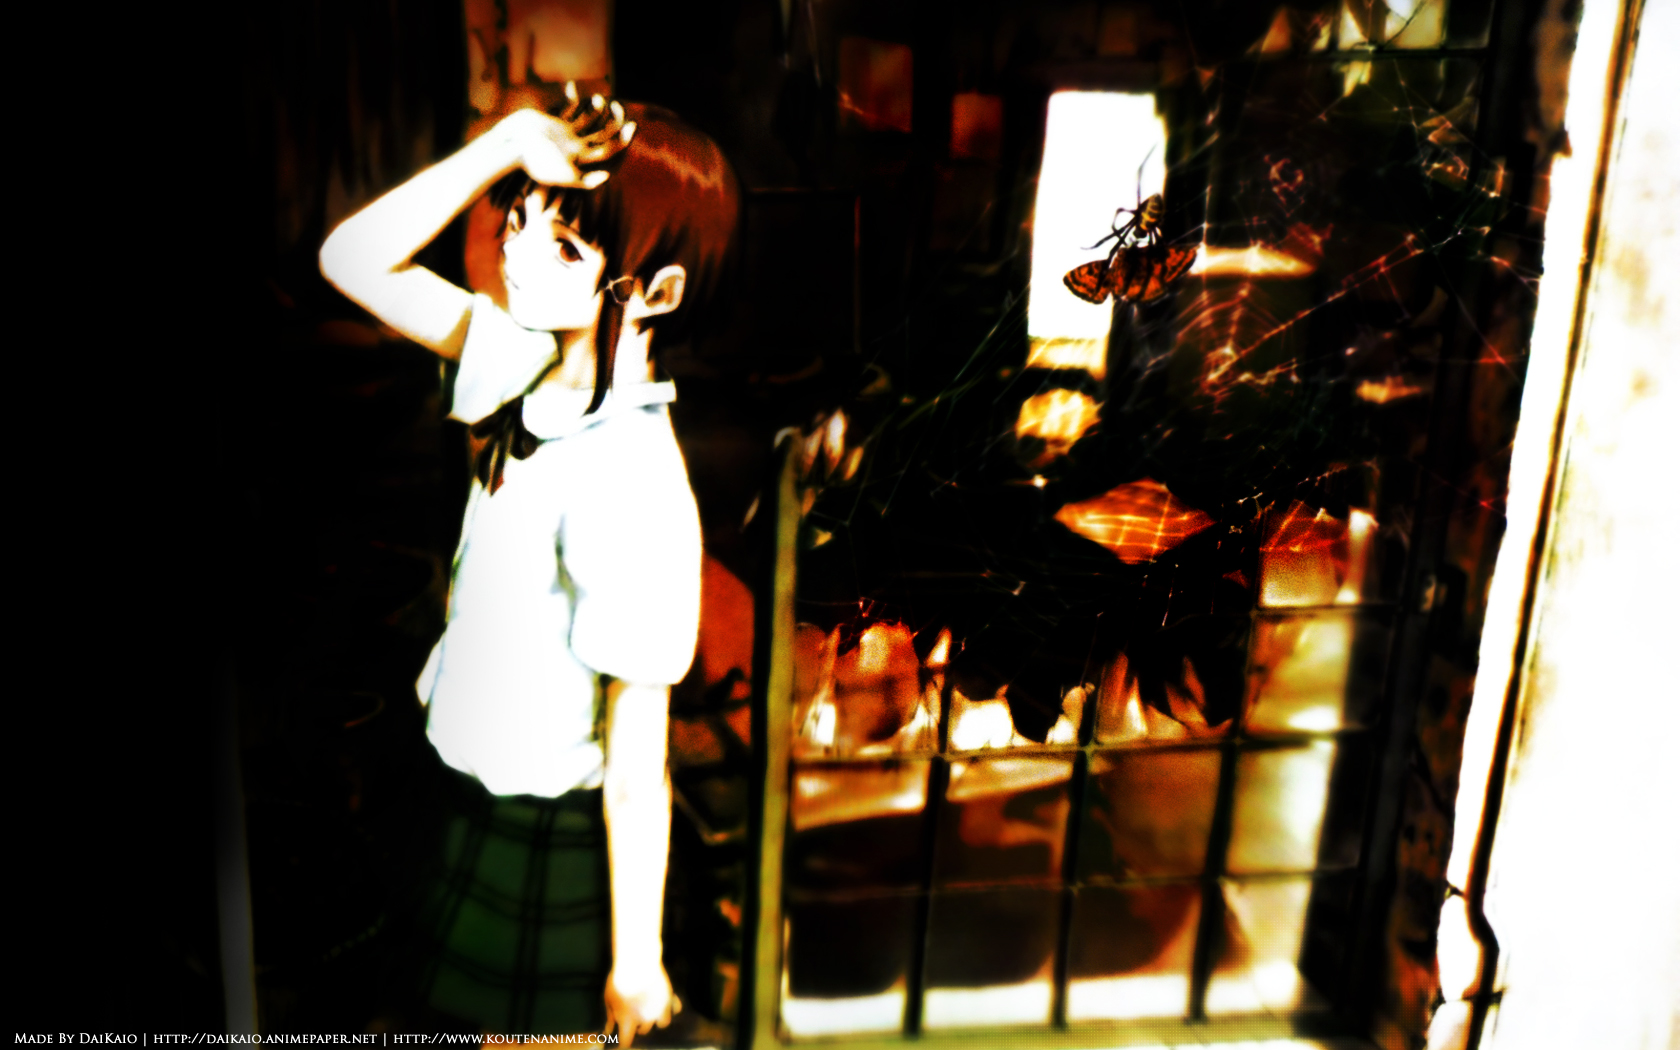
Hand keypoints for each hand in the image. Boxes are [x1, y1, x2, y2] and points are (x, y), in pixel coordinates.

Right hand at [498, 82, 634, 188]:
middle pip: (602, 134)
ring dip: (594, 109)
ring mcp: (566, 135)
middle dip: (613, 121)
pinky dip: (571, 98)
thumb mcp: (563, 176)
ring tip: (599, 98)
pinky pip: (569, 109)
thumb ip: (585, 181)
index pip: (608, 150)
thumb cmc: (535, 164)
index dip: (622, 140)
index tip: (632, 124)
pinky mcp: (554, 123)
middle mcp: (577, 148)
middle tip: (618, 105)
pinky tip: (573, 87)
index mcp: (582, 160)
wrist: (510, 149)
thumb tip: (609, 177)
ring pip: (587, 119)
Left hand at [603, 959, 679, 1048]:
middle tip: (632, 1014)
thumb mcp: (608, 998)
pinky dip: (671, 1007)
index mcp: (629, 1022)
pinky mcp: (670, 997)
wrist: (637, 962)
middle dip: (637, 1026)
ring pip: (662, 1023)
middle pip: (643, 1031)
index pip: (626, 1043)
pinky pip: (675, 1008)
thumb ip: (610, 1016)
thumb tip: (609, 1032)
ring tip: (648, 1010)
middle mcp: (646, 1019)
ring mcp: (660, 1008)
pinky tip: (664, 1002)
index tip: (620, 1040)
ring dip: (654, 1019)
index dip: (623, 1043)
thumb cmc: (618, 980)